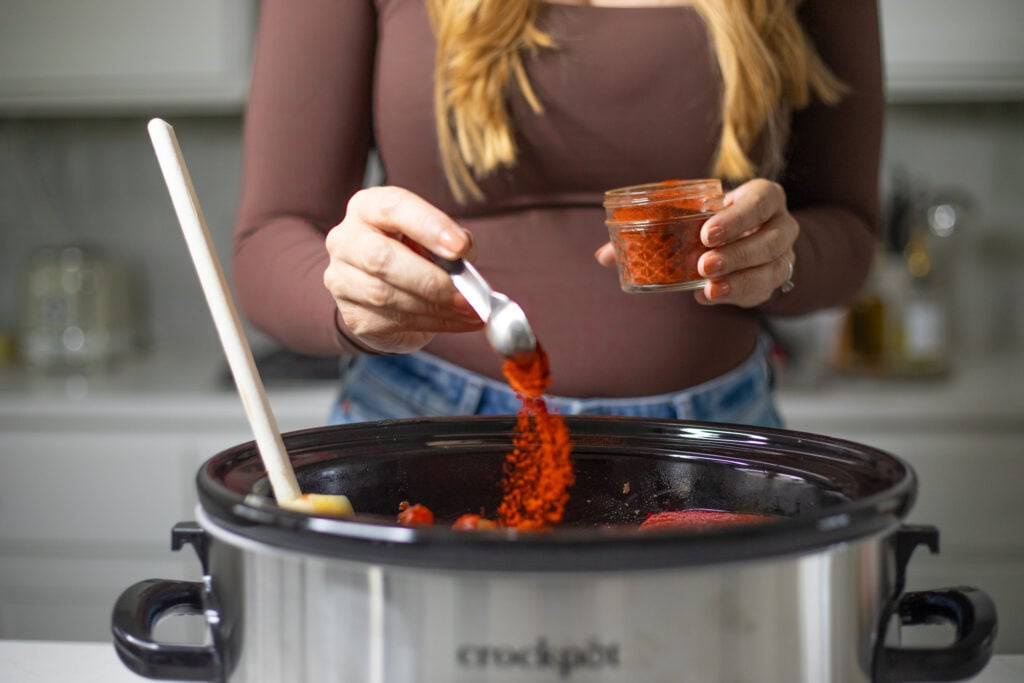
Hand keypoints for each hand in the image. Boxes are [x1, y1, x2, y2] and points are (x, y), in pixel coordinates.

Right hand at [323, 186, 483, 353]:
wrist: (382, 296)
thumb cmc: (413, 256)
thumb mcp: (433, 238)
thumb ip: (451, 240)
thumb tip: (464, 256)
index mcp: (368, 208)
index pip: (393, 207)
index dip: (429, 226)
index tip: (459, 247)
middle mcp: (346, 240)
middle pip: (380, 257)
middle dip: (430, 279)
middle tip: (466, 295)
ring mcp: (341, 279)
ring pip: (384, 295)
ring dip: (434, 308)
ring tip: (469, 312)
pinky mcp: (351, 314)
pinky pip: (391, 321)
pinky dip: (431, 324)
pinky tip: (456, 322)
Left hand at [594, 178, 796, 306]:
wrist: (746, 242)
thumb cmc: (712, 223)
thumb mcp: (691, 217)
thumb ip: (652, 230)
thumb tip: (603, 255)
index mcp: (763, 197)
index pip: (760, 201)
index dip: (736, 218)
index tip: (705, 233)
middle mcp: (781, 224)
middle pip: (769, 238)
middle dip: (736, 252)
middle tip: (703, 264)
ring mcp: (784, 254)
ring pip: (770, 267)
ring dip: (738, 277)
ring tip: (707, 286)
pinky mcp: (775, 280)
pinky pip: (763, 290)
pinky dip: (736, 294)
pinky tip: (710, 296)